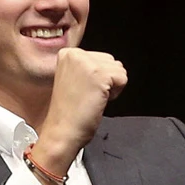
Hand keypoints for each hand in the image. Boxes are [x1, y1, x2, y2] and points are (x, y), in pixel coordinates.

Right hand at [32, 48, 127, 177]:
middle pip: (111, 61)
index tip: (81, 90)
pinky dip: (115, 93)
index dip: (97, 77)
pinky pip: (123, 79)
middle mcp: (76, 54)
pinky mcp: (99, 74)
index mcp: (67, 53)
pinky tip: (97, 100)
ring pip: (118, 69)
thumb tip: (112, 63)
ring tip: (91, 97)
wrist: (62, 131)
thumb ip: (88, 67)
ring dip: (110, 86)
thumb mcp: (74, 79)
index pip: (101, 58)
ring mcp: (87, 63)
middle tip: (86, 95)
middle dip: (105, 80)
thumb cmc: (68, 112)